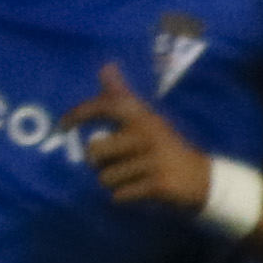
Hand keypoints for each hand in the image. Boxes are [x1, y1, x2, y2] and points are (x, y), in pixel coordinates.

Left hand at [73, 62, 216, 210]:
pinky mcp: (158, 183)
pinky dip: (124, 196)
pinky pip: (121, 194)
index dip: (79, 113)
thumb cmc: (163, 146)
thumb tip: (106, 67)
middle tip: (115, 163)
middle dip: (98, 163)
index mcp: (141, 116)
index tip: (62, 125)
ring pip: (105, 177)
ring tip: (132, 177)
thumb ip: (121, 95)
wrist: (201, 177)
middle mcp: (146, 133)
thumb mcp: (145, 119)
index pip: (106, 106)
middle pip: (95, 152)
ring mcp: (153, 159)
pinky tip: (140, 189)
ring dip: (114, 182)